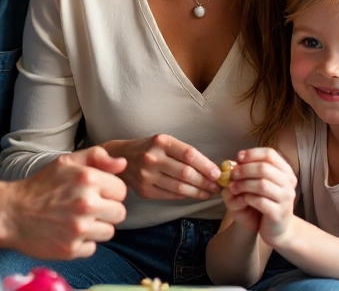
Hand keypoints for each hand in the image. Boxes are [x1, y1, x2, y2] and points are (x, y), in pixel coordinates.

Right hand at [3, 146, 128, 258]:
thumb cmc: (40, 186)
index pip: (122, 190)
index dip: (109, 192)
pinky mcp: (71, 249)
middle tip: (87, 208)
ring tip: (77, 220)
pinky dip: (83, 243)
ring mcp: (79, 229)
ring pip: (109, 232)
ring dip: (96, 228)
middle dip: (106, 210)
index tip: (95, 193)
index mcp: (88, 179)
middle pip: (120, 213)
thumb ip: (97, 157)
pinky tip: (68, 233)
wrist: (10, 213)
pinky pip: (92, 248)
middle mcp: (86, 204)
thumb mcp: (66, 162)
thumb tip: (123, 163)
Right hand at [104, 134, 221, 199]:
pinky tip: (194, 195)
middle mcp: (153, 158)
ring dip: (198, 192)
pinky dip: (185, 196)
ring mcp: (147, 176)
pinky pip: (170, 195)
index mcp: (161, 141)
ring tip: (209, 193)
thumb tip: (210, 168)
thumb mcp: (163, 142)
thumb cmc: (149, 148)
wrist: (120, 157)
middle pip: (186, 173)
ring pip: (179, 187)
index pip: (189, 154)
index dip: (206, 165)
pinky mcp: (144, 191)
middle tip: (217, 186)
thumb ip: (183, 153)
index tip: (217, 173)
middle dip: (205, 182)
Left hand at [224, 148, 296, 247]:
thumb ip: (252, 170)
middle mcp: (288, 183)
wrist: (278, 229)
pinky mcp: (279, 213)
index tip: (239, 158)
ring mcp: (285, 198)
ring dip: (243, 184)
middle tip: (232, 174)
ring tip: (233, 187)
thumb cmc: (267, 202)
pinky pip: (260, 201)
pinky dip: (248, 198)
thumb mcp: (261, 183)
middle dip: (244, 170)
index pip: (270, 154)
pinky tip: (243, 199)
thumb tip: (237, 160)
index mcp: (286, 171)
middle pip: (264, 168)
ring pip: (262, 184)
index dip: (252, 154)